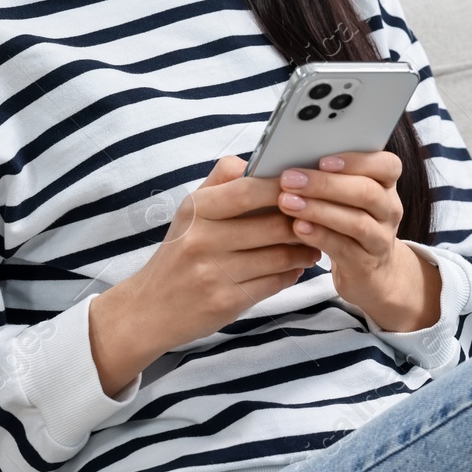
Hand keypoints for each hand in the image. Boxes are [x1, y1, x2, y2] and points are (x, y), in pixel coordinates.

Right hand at [104, 156, 318, 362]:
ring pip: (280, 256)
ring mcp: (214, 273)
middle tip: (322, 218)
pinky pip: (274, 283)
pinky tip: (296, 267)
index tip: (306, 185)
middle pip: (272, 225)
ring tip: (313, 244)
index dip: (282, 187)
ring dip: (305, 250)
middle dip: (304, 221)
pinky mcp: (226, 303)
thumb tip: (259, 162)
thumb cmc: (179, 253)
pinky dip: (292, 274)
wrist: (149, 309)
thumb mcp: (190, 212)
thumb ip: (222, 181)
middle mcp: (202, 240)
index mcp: (196, 210)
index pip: (248, 190)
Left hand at [274, 150, 440, 332]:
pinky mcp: (365, 265)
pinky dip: (319, 236)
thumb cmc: (350, 222)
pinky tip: (298, 227)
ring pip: (356, 222)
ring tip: (287, 202)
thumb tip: (293, 161)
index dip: (356, 161)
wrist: (372, 272)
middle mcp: (389, 210)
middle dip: (325, 184)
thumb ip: (332, 178)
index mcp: (387, 185)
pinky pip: (344, 248)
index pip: (388, 165)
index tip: (323, 160)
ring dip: (318, 210)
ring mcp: (380, 239)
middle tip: (289, 180)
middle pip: (366, 192)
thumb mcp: (350, 198)